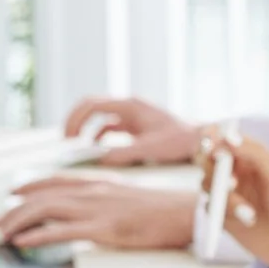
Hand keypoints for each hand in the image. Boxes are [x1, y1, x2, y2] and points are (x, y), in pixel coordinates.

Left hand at [0, 177, 193, 249]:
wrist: (183, 213)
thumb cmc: (159, 210)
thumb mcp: (125, 198)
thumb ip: (102, 200)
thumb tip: (84, 212)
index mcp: (98, 182)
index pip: (54, 180)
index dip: (29, 186)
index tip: (12, 195)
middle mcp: (92, 191)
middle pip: (43, 195)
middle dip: (16, 209)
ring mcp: (96, 209)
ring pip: (46, 210)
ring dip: (19, 221)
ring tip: (3, 233)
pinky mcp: (102, 229)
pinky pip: (62, 232)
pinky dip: (38, 236)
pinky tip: (23, 243)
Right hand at [66, 96, 202, 165]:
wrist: (201, 140)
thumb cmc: (180, 141)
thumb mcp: (149, 150)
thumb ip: (123, 154)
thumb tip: (99, 162)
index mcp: (130, 106)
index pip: (91, 105)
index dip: (75, 120)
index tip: (69, 139)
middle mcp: (128, 107)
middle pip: (91, 107)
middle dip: (76, 123)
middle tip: (66, 143)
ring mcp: (132, 116)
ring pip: (99, 118)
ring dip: (86, 131)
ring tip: (78, 150)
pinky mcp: (136, 126)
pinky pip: (110, 128)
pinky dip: (100, 138)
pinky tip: (97, 153)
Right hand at [201, 133, 268, 267]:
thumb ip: (255, 154)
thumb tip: (227, 136)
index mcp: (251, 155)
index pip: (223, 137)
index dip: (212, 137)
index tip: (212, 145)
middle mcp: (236, 171)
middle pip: (207, 158)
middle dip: (212, 168)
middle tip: (231, 183)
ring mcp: (228, 192)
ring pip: (206, 183)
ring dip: (225, 197)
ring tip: (249, 213)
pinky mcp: (222, 214)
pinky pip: (208, 206)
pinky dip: (223, 212)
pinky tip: (246, 221)